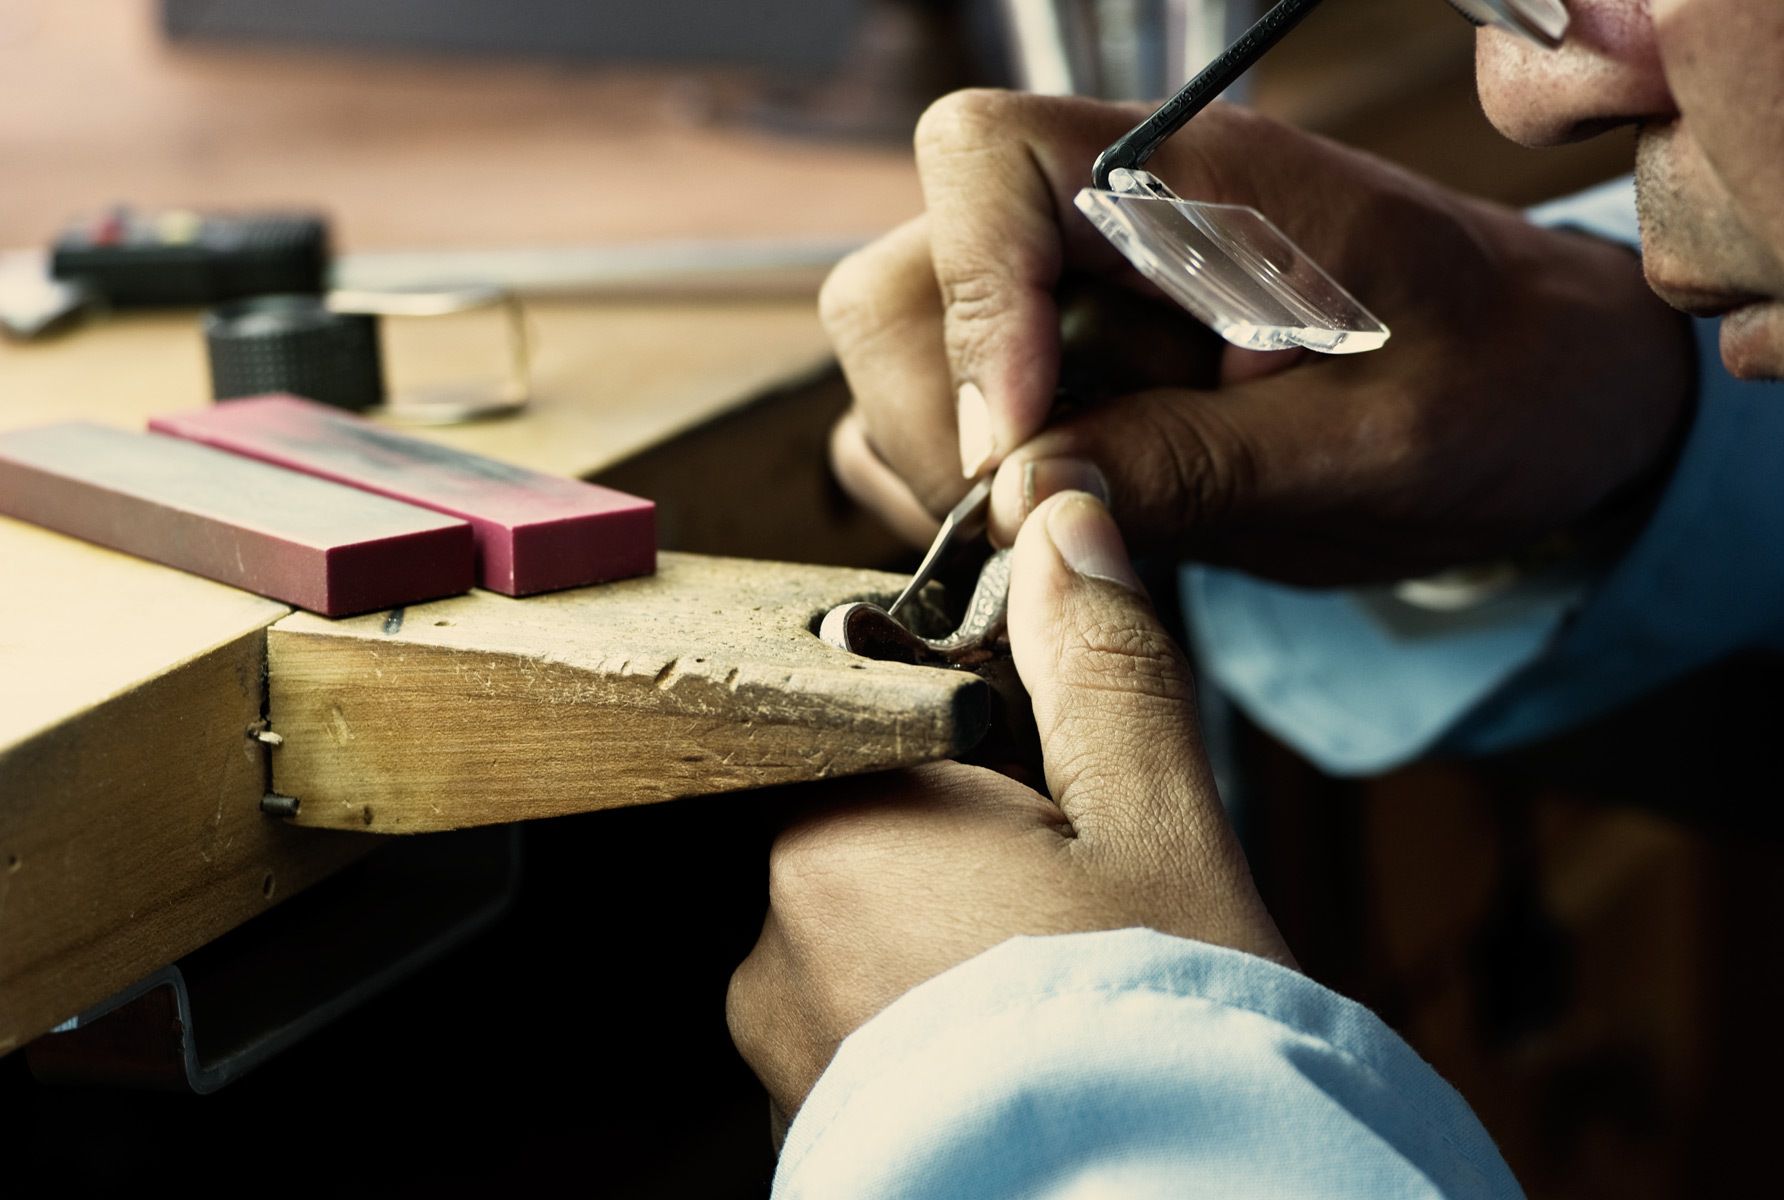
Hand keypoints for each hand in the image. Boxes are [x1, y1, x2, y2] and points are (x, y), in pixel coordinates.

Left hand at [725, 492, 1290, 1116]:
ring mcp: (784, 1052)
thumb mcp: (1156, 827)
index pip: (880, 712)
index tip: (1056, 775)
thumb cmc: (1161, 1043)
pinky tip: (1028, 1052)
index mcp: (836, 835)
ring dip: (957, 939)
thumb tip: (1060, 527)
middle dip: (977, 840)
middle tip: (1089, 903)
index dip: (983, 729)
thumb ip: (1099, 667)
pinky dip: (939, 1025)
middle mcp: (774, 943)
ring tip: (1066, 991)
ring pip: (874, 933)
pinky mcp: (816, 1131)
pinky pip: (872, 1031)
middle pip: (878, 825)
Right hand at [824, 90, 1694, 582]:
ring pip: (902, 364)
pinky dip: (978, 497)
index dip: (971, 298)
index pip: (986, 159)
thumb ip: (1201, 465)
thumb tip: (1019, 497)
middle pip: (901, 280)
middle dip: (939, 419)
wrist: (1550, 399)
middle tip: (1039, 519)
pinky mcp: (1069, 375)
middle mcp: (1107, 222)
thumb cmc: (1500, 391)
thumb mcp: (1378, 448)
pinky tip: (1085, 527)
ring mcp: (1073, 301)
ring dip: (956, 470)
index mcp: (1196, 179)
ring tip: (1098, 521)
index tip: (1016, 440)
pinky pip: (946, 428)